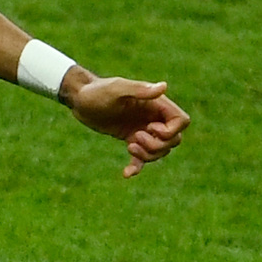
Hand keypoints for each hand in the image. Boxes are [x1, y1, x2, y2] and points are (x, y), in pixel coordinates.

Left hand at [67, 75, 189, 177]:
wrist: (79, 99)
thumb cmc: (97, 91)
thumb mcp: (116, 89)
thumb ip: (139, 89)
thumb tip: (163, 87)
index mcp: (156, 104)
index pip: (182, 121)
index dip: (171, 131)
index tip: (149, 128)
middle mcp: (153, 117)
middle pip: (174, 139)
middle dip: (158, 146)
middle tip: (136, 139)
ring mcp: (143, 129)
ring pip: (161, 150)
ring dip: (148, 155)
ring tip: (130, 147)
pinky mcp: (131, 139)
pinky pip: (142, 158)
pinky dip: (137, 167)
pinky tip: (126, 174)